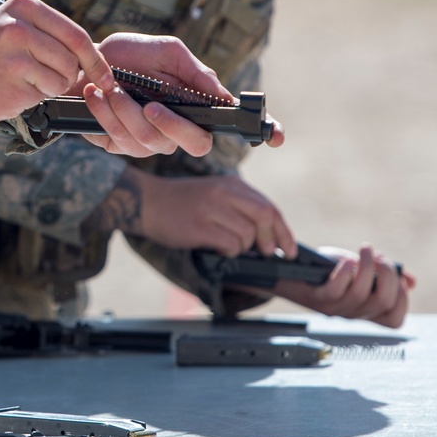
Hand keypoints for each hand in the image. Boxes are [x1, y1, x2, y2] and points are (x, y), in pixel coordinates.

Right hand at [0, 0, 114, 122]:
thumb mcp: (9, 26)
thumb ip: (47, 35)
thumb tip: (93, 59)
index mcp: (25, 6)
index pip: (76, 34)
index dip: (96, 60)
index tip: (105, 78)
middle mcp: (22, 26)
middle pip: (73, 58)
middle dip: (69, 75)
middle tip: (44, 79)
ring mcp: (17, 54)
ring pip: (62, 78)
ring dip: (49, 87)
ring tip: (20, 80)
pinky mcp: (13, 81)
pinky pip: (44, 95)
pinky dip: (33, 98)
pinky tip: (9, 90)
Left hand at [79, 32, 282, 159]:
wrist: (81, 62)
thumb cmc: (126, 55)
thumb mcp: (165, 51)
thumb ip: (195, 72)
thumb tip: (224, 96)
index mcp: (194, 103)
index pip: (233, 123)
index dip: (262, 131)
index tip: (276, 136)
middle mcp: (178, 126)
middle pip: (197, 145)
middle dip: (173, 127)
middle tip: (151, 107)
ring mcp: (151, 140)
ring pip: (152, 142)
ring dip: (127, 111)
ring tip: (109, 87)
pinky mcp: (122, 146)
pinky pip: (122, 140)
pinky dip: (107, 114)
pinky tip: (96, 95)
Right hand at [135, 172, 297, 254]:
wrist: (147, 201)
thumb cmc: (182, 203)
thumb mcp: (215, 194)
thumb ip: (240, 207)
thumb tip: (269, 236)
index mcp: (232, 183)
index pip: (269, 207)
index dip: (283, 231)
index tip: (288, 249)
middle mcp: (224, 192)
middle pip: (265, 217)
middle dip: (271, 240)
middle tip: (266, 252)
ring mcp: (212, 208)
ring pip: (247, 235)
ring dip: (243, 248)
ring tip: (227, 245)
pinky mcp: (200, 225)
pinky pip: (229, 245)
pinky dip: (228, 252)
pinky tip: (216, 247)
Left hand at [276, 244, 415, 328]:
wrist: (293, 274)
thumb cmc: (329, 273)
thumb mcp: (360, 273)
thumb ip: (384, 278)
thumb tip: (410, 281)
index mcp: (367, 311)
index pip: (395, 320)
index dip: (402, 298)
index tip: (398, 278)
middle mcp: (354, 314)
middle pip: (384, 302)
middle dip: (388, 275)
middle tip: (380, 258)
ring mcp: (336, 308)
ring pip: (361, 294)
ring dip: (368, 266)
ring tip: (365, 249)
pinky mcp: (319, 299)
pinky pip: (336, 291)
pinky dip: (345, 272)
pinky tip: (347, 261)